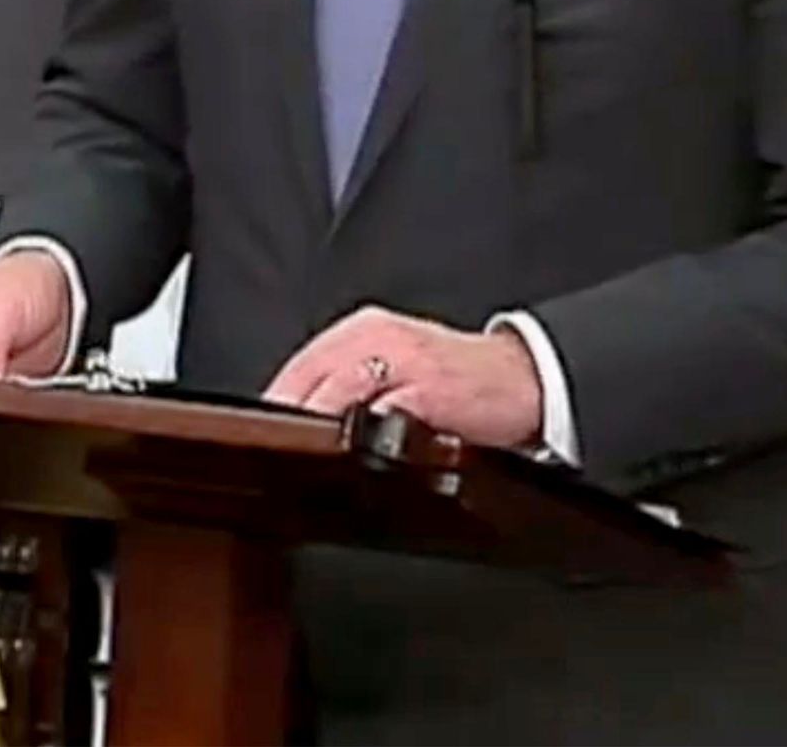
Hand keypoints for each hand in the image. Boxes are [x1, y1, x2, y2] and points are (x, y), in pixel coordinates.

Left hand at [260, 305, 542, 449]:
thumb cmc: (458, 380)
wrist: (526, 379)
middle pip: (308, 378)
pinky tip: (356, 453)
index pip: (298, 366)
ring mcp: (402, 359)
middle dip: (289, 417)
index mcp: (362, 330)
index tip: (260, 437)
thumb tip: (299, 419)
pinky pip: (381, 412)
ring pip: (335, 391)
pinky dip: (363, 433)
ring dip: (316, 425)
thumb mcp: (395, 367)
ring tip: (305, 457)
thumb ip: (349, 383)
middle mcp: (376, 336)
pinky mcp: (428, 388)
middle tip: (276, 456)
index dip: (276, 403)